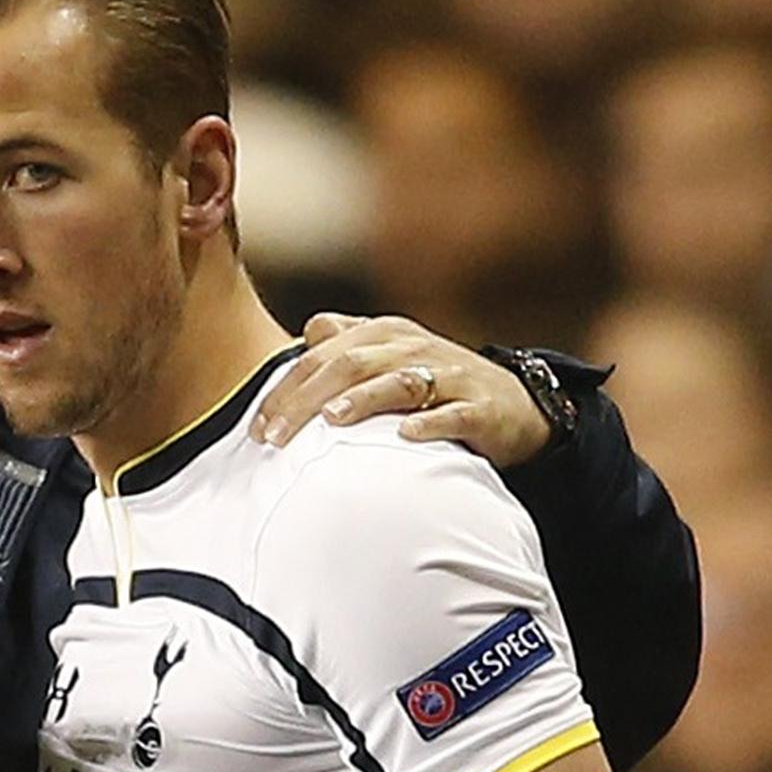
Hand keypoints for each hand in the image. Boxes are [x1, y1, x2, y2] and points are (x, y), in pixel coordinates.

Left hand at [252, 314, 554, 467]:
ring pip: (399, 382)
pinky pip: (453, 413)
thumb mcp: (390, 358)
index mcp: (384, 334)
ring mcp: (448, 376)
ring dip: (363, 399)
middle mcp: (412, 348)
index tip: (257, 428)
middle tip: (275, 437)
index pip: (321, 356)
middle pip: (349, 366)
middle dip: (307, 400)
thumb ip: (347, 346)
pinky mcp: (479, 407)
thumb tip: (305, 334)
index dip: (285, 389)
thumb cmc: (436, 385)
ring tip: (332, 419)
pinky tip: (405, 436)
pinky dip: (430, 422)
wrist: (514, 404)